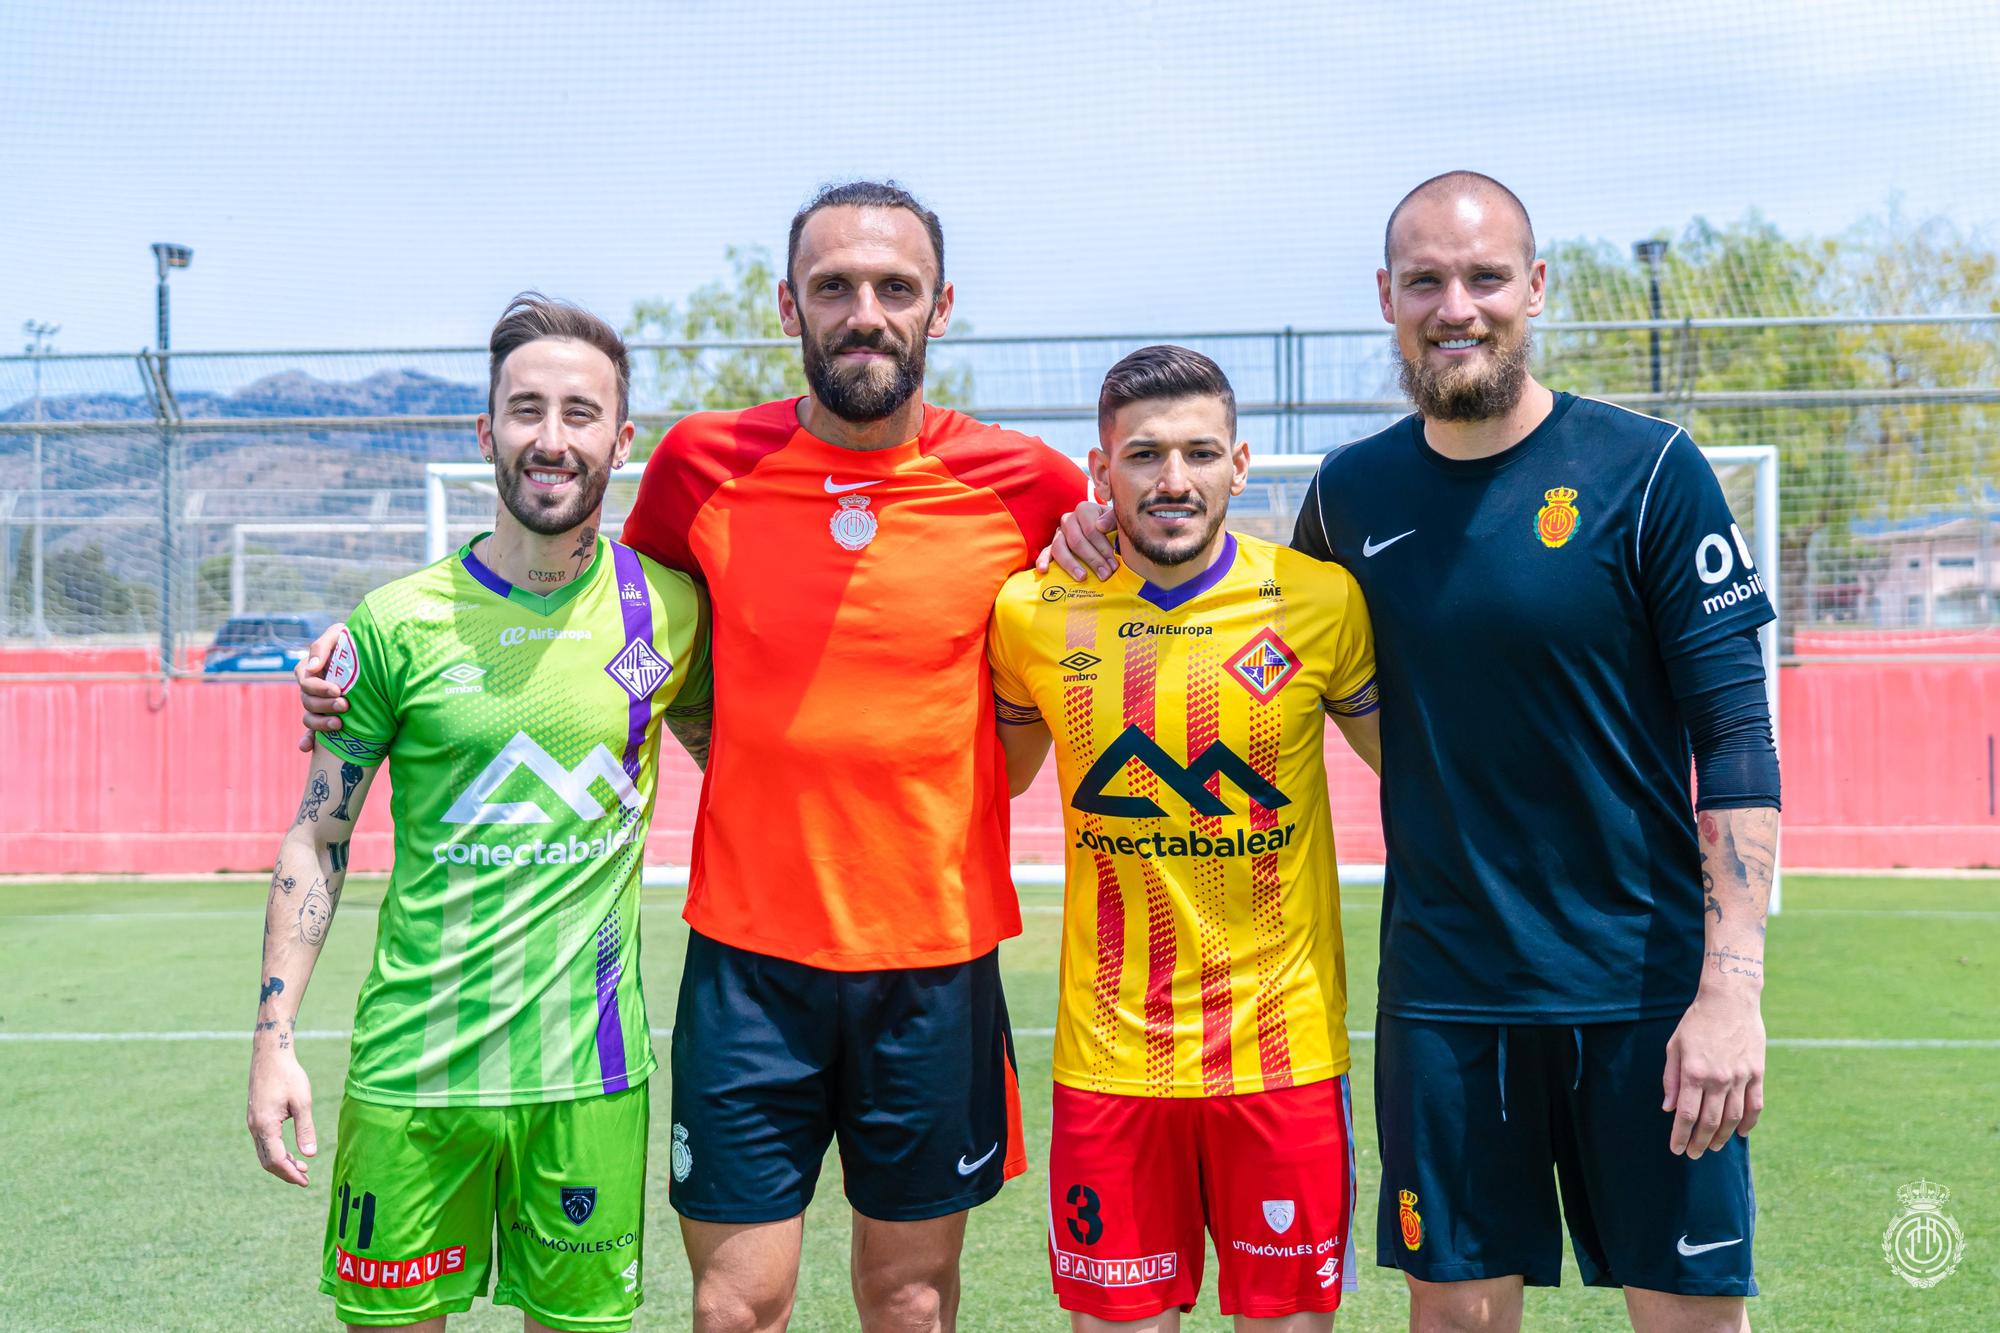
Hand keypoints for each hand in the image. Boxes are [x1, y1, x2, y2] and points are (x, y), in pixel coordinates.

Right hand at [247, 1049, 316, 1185]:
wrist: (270, 1055)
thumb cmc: (289, 1075)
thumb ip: (306, 1129)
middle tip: (305, 1179)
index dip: (290, 1173)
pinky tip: (291, 1152)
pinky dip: (276, 1152)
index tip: (305, 1181)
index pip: (276, 1159)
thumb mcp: (302, 1102)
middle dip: (286, 1172)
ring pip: (264, 1153)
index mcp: (265, 1125)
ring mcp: (253, 1123)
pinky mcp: (255, 1117)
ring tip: (302, 1167)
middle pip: (267, 1161)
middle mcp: (255, 1127)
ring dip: (282, 1163)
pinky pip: (264, 1143)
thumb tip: (310, 1155)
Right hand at [294, 624, 348, 752]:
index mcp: (312, 669)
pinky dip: (308, 741)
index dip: (319, 688)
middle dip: (325, 706)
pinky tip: (306, 748)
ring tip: (339, 725)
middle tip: (345, 706)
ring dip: (320, 724)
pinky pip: (312, 733)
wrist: (379, 652)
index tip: (338, 690)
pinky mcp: (330, 717)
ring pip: (309, 718)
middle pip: (308, 702)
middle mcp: (314, 689)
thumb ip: (322, 646)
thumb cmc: (357, 641)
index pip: (305, 680)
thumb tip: (312, 668)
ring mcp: (320, 705)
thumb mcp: (340, 635)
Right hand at [1038, 501, 1118, 579]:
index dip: (1103, 548)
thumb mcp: (1117, 519)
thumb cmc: (1112, 526)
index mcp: (1084, 510)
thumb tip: (1100, 526)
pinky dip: (1043, 560)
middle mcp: (1069, 519)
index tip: (1113, 564)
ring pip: (1059, 547)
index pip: (1091, 530)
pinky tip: (1044, 570)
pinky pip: (1045, 552)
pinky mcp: (1052, 545)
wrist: (1104, 529)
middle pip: (1076, 541)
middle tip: (1104, 575)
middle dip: (1092, 559)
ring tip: (1082, 577)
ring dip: (1071, 564)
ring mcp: (1059, 533)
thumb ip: (1112, 519)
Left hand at [1662, 988, 1764, 1158]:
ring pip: (1733, 1118)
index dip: (1681, 1135)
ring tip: (1712, 1146)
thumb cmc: (1696, 1022)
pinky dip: (1749, 1123)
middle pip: (1710, 1121)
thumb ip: (1671, 1079)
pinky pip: (1755, 1106)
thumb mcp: (1675, 1046)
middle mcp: (1718, 1079)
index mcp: (1694, 1072)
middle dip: (1700, 1142)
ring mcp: (1740, 1077)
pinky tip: (1740, 1133)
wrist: (1730, 1000)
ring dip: (1722, 1136)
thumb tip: (1668, 1108)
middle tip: (1694, 1154)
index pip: (1687, 1114)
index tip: (1676, 1149)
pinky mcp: (1757, 1074)